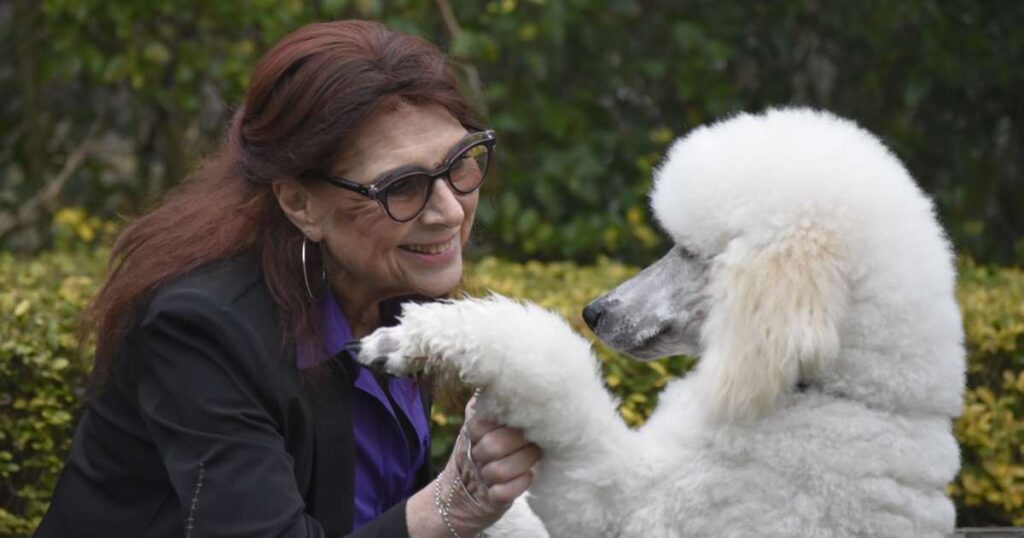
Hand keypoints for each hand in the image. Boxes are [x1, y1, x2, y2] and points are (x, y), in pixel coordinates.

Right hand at [441, 392, 541, 533]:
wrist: (460, 496)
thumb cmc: (482, 451)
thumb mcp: (481, 424)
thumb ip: (492, 402)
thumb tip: (511, 371)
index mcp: (472, 430)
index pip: (485, 420)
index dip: (510, 419)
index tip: (529, 414)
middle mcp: (473, 453)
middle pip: (493, 446)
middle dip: (520, 442)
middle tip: (536, 438)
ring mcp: (480, 478)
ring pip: (499, 470)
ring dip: (523, 462)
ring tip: (536, 456)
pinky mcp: (490, 500)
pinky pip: (503, 494)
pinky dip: (518, 485)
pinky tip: (529, 477)